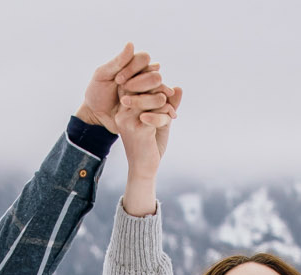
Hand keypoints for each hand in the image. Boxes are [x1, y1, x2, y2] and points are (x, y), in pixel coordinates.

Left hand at [77, 44, 160, 132]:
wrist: (95, 116)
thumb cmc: (97, 93)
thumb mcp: (102, 75)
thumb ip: (117, 61)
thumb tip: (131, 43)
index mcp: (134, 67)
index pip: (144, 58)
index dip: (133, 67)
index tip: (117, 79)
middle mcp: (145, 79)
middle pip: (156, 75)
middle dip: (140, 82)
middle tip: (124, 89)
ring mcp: (149, 95)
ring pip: (160, 92)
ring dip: (144, 97)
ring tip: (126, 102)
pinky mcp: (151, 110)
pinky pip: (161, 108)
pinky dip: (153, 109)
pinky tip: (141, 114)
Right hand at [117, 83, 179, 217]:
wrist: (144, 167)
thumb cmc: (151, 144)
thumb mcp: (161, 119)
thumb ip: (168, 103)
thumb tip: (178, 87)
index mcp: (124, 106)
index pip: (135, 81)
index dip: (152, 80)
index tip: (167, 92)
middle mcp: (122, 111)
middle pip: (142, 85)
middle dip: (161, 89)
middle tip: (171, 100)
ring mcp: (128, 119)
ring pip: (151, 97)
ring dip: (166, 103)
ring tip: (171, 113)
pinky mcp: (138, 129)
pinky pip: (157, 112)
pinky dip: (167, 115)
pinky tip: (171, 120)